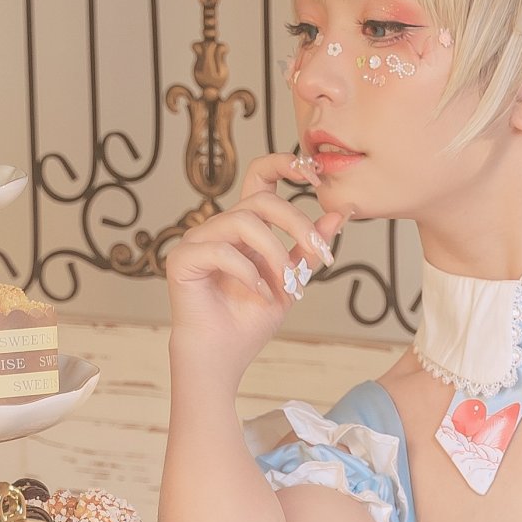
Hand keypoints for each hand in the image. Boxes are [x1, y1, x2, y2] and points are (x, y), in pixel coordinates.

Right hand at [164, 153, 341, 377]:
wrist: (223, 356)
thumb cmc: (250, 320)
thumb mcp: (290, 281)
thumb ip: (308, 249)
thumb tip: (339, 216)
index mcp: (245, 227)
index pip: (260, 178)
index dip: (284, 165)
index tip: (314, 174)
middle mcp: (220, 227)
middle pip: (260, 199)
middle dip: (296, 223)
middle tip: (319, 254)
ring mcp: (198, 240)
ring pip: (243, 222)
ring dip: (274, 254)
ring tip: (286, 285)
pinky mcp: (183, 258)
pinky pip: (221, 250)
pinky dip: (247, 272)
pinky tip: (259, 294)